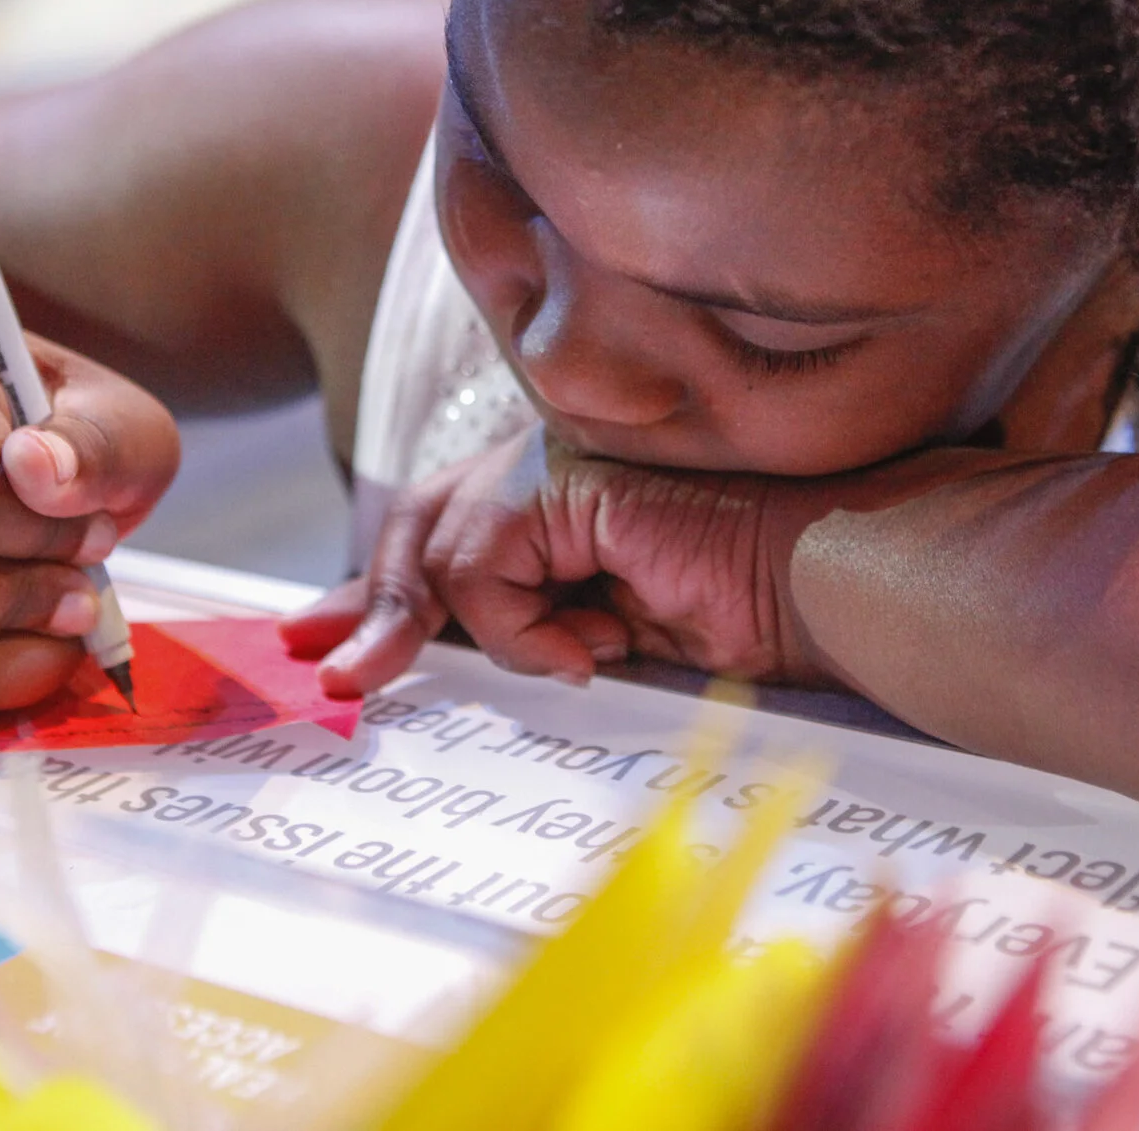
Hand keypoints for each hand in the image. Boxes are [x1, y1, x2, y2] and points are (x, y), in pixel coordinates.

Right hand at [0, 320, 179, 709]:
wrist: (0, 441)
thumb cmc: (59, 429)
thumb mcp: (116, 418)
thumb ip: (99, 442)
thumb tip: (37, 474)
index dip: (41, 534)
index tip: (94, 526)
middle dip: (10, 604)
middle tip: (79, 586)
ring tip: (59, 611)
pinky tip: (31, 645)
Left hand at [282, 426, 841, 697]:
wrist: (817, 591)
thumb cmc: (739, 619)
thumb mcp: (599, 640)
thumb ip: (523, 633)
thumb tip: (428, 659)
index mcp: (560, 501)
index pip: (440, 530)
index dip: (375, 585)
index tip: (321, 640)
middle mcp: (549, 468)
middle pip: (418, 521)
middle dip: (372, 606)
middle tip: (341, 678)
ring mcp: (558, 460)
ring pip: (443, 547)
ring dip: (474, 631)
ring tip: (546, 664)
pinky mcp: (566, 474)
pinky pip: (483, 561)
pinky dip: (521, 624)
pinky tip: (593, 645)